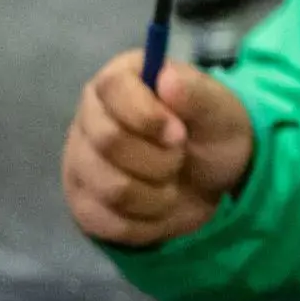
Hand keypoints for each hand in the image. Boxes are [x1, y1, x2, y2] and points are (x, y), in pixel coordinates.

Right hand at [62, 51, 253, 245]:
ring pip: (111, 187)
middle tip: (180, 157)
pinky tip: (158, 206)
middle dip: (160, 159)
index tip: (179, 133)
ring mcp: (80, 161)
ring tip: (171, 183)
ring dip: (158, 194)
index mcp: (120, 80)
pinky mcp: (83, 202)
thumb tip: (166, 78)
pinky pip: (109, 221)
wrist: (213, 179)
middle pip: (108, 141)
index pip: (112, 88)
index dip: (148, 115)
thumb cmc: (212, 132)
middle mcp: (89, 116)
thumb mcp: (219, 109)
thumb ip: (196, 92)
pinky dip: (147, 222)